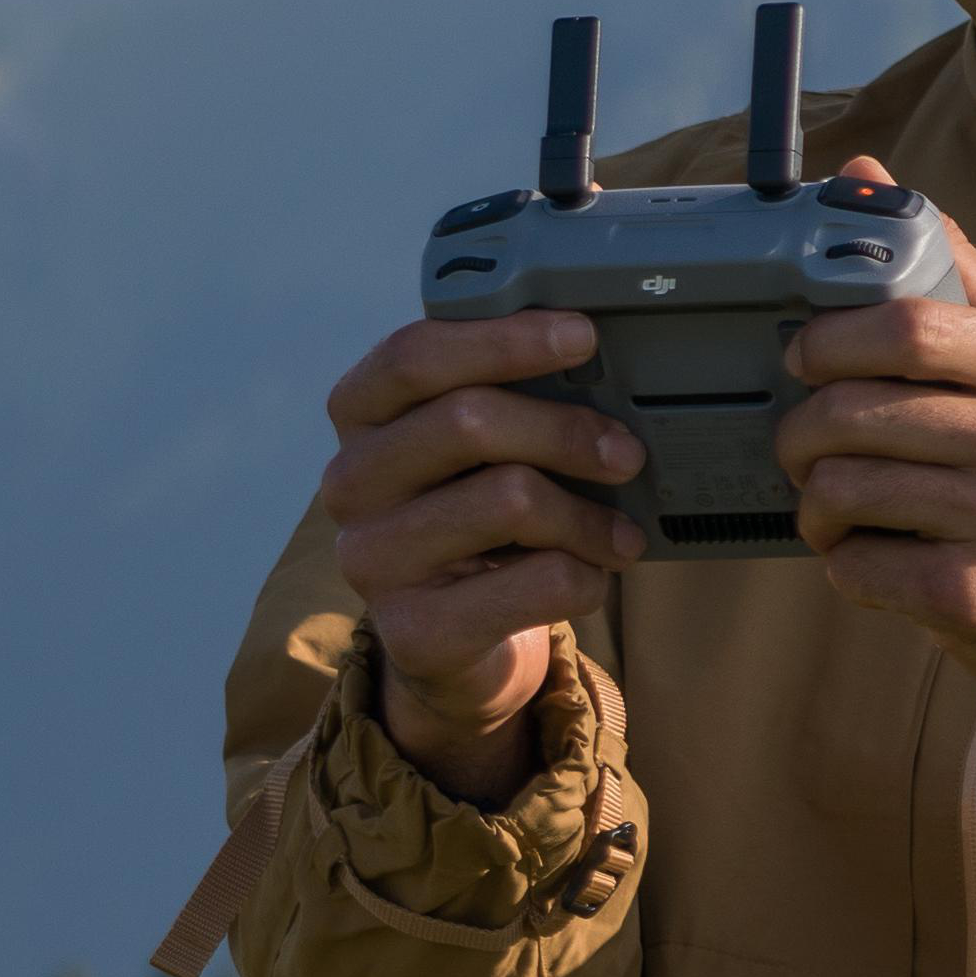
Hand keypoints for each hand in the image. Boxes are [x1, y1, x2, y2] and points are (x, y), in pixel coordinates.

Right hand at [305, 308, 644, 801]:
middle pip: (467, 421)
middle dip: (565, 430)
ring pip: (510, 499)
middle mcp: (350, 482)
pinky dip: (586, 575)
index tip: (581, 336)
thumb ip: (502, 403)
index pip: (415, 356)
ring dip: (589, 515)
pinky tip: (591, 576)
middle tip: (626, 451)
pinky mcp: (415, 628)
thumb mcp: (470, 454)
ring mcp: (372, 558)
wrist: (444, 641)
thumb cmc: (470, 521)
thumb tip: (597, 373)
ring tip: (621, 534)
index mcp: (358, 416)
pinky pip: (538, 581)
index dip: (504, 339)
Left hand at [772, 168, 975, 742]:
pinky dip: (845, 562)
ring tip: (835, 507)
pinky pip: (857, 564)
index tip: (804, 356)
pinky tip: (873, 555)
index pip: (903, 325)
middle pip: (849, 413)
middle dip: (799, 432)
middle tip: (802, 445)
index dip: (826, 338)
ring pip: (840, 490)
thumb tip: (862, 172)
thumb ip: (953, 268)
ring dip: (814, 504)